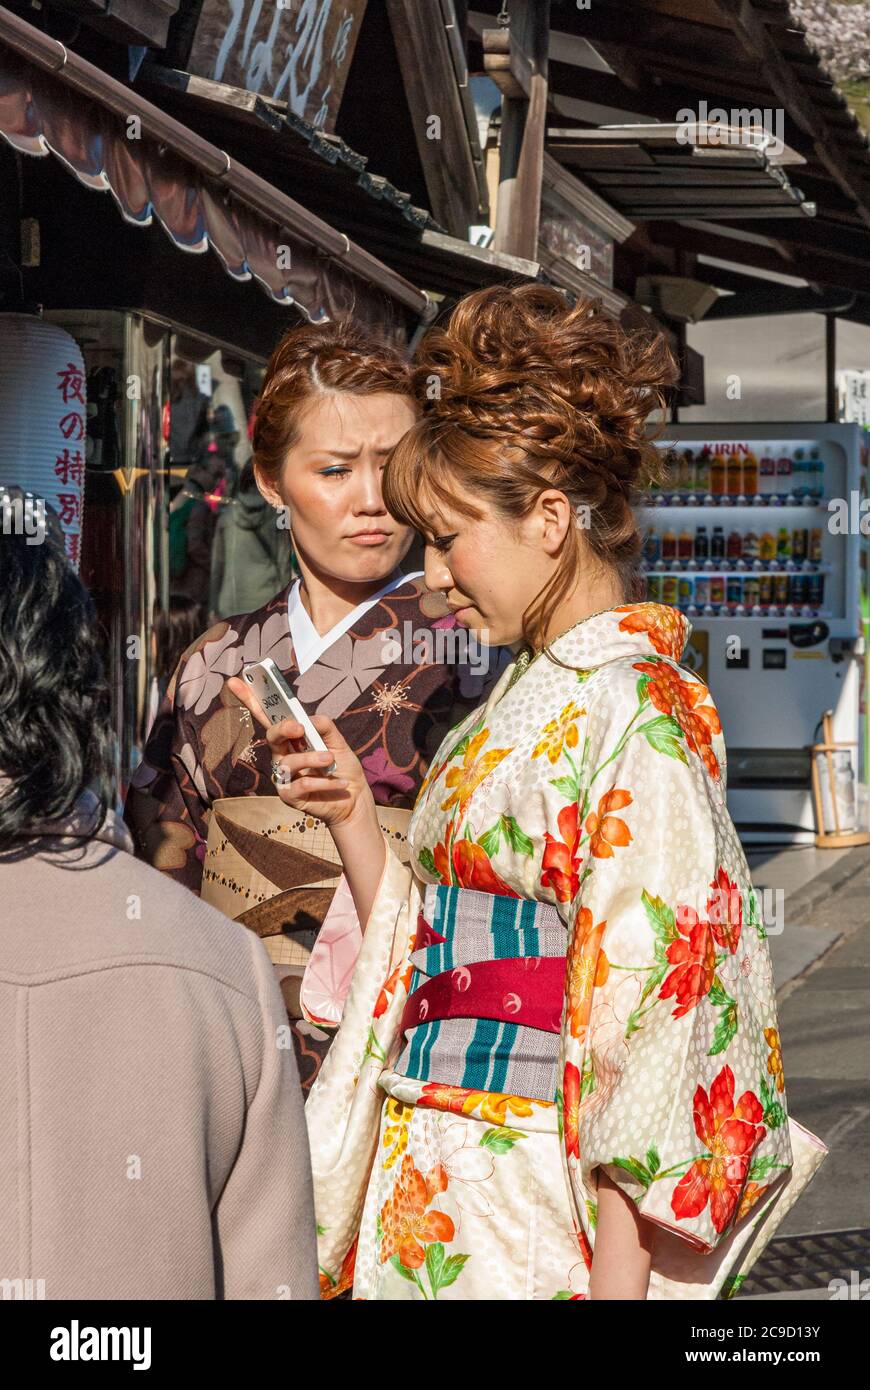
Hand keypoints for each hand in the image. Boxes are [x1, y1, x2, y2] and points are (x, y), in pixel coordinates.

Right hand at [226, 676, 373, 828]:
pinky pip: (299, 784)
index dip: (250, 699)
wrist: (353, 799)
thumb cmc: (342, 768)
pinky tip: (337, 783)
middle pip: (271, 736)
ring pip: (288, 761)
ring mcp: (283, 776)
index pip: (267, 717)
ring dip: (311, 759)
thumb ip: (323, 727)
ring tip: (330, 760)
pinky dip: (321, 782)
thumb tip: (307, 720)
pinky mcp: (288, 796)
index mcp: (291, 738)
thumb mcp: (338, 742)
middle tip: (300, 728)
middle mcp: (282, 754)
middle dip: (283, 729)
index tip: (236, 681)